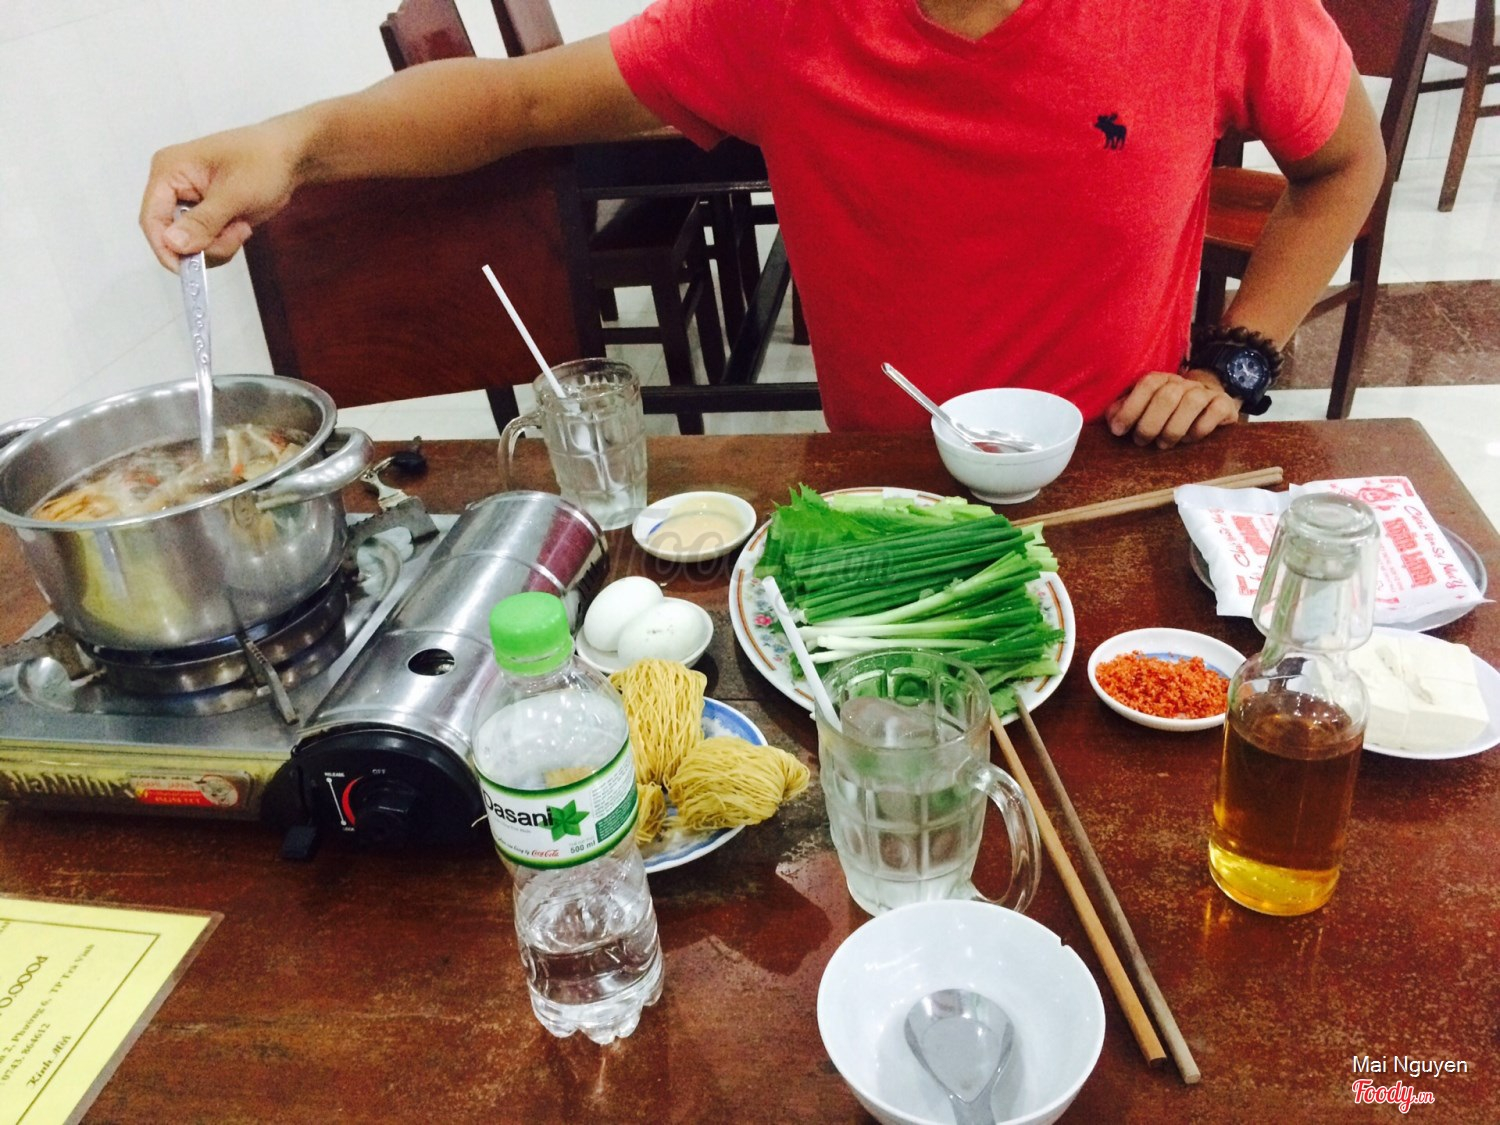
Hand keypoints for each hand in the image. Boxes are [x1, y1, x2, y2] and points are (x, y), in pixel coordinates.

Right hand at [138, 121, 303, 271]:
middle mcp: (172, 187)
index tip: (187, 271)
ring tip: (242, 225)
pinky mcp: (204, 216)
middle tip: (236, 233)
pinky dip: (225, 244)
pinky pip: (205, 244)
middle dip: (205, 244)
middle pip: (172, 237)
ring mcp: (188, 203)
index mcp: (169, 171)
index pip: (152, 219)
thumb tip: (173, 243)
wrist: (291, 158)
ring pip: (191, 245)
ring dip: (219, 245)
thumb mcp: (235, 193)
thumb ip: (203, 221)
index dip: (165, 248)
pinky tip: (241, 225)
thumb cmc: (264, 161)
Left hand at [1105, 369, 1240, 448]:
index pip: (1147, 385)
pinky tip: (1188, 439)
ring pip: (1192, 402)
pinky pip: (1214, 412)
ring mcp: (1206, 392)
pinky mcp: (1224, 404)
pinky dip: (1199, 429)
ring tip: (1162, 444)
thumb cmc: (1168, 410)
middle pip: (1167, 396)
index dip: (1130, 408)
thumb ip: (1125, 410)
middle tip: (1141, 441)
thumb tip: (1112, 420)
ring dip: (1173, 429)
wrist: (1208, 400)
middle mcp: (1184, 382)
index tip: (1118, 430)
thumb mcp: (1144, 407)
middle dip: (1150, 423)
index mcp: (1161, 379)